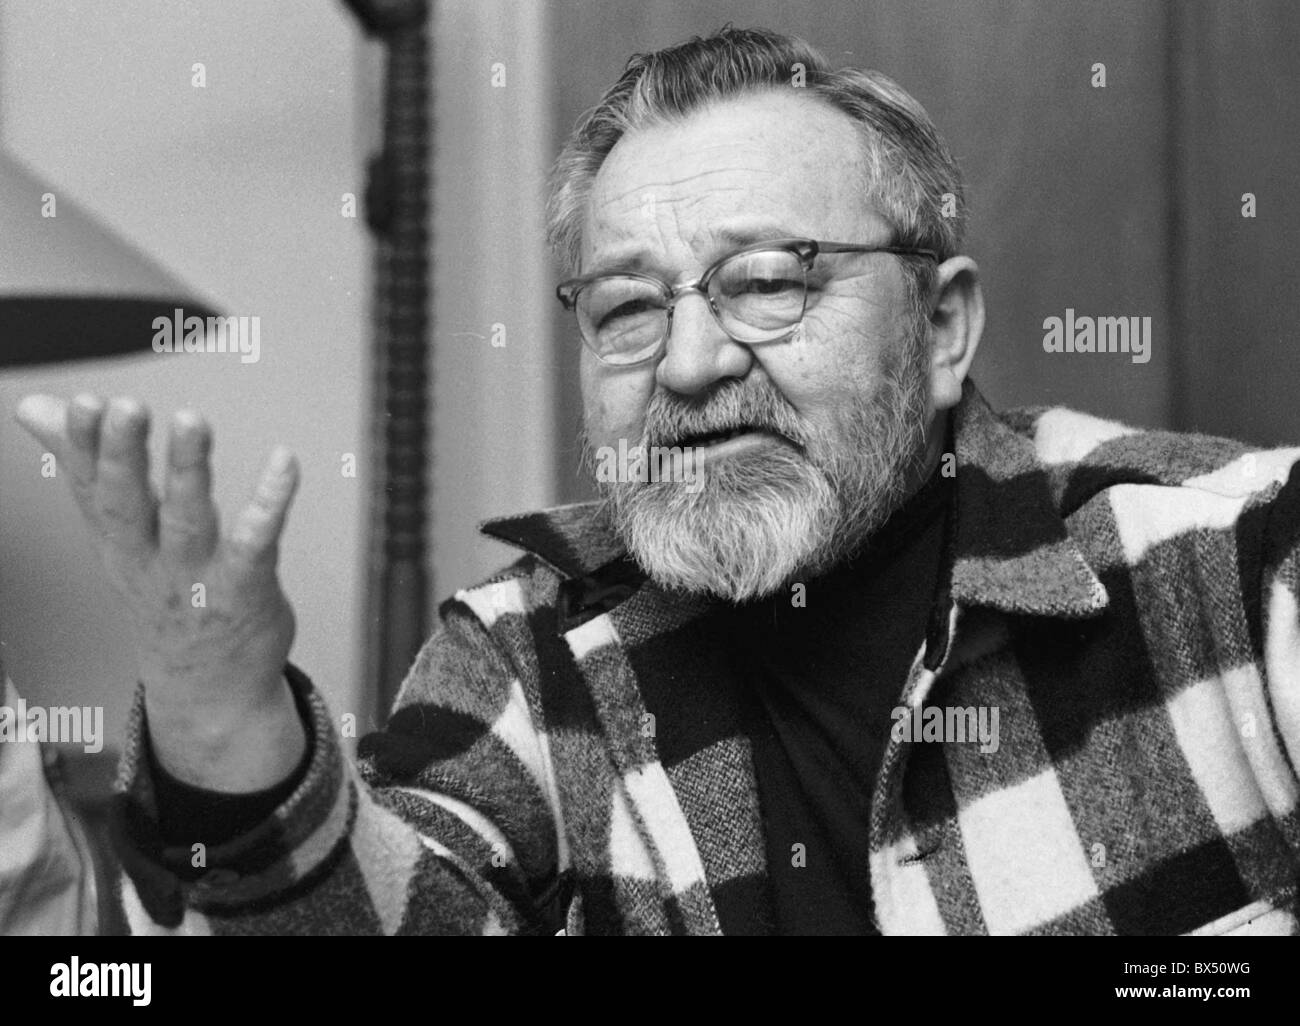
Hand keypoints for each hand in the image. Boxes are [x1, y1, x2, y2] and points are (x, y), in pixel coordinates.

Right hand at [14, 395, 305, 788]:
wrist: (208, 687)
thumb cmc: (165, 593)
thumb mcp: (117, 533)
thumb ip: (83, 462)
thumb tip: (33, 406)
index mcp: (116, 540)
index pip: (92, 488)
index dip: (84, 446)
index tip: (82, 402)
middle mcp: (148, 559)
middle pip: (128, 505)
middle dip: (123, 454)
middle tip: (125, 407)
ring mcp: (197, 577)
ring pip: (187, 519)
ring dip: (187, 470)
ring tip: (191, 421)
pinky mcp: (246, 588)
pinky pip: (258, 542)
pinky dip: (270, 501)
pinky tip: (284, 463)